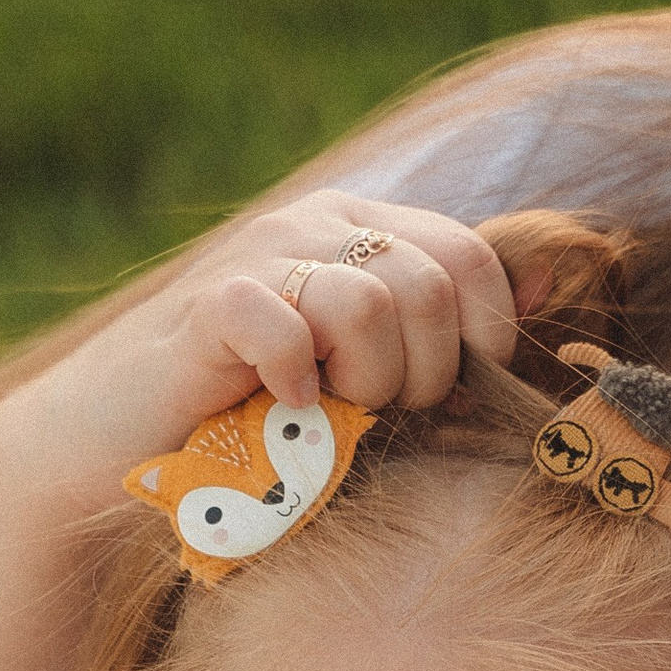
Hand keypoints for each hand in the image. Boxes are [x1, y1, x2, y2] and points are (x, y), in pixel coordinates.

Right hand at [0, 198, 521, 502]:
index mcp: (364, 231)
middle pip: (435, 285)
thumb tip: (553, 275)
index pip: (471, 261)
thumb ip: (448, 329)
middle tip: (372, 415)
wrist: (117, 445)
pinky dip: (295, 380)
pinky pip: (285, 323)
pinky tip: (282, 408)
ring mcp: (260, 256)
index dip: (476, 344)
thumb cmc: (257, 420)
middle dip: (423, 376)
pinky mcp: (208, 305)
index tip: (439, 403)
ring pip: (372, 303)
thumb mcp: (369, 375)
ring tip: (325, 412)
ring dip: (364, 383)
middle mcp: (316, 225)